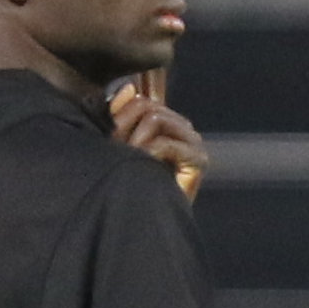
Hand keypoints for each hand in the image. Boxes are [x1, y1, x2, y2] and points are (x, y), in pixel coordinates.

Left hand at [108, 71, 208, 195]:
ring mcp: (192, 142)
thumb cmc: (128, 183)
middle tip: (117, 152)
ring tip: (131, 160)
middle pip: (147, 104)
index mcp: (164, 122)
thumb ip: (121, 115)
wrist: (142, 219)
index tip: (110, 139)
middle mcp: (181, 128)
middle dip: (124, 127)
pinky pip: (165, 142)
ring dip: (135, 140)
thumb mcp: (118, 142)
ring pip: (155, 118)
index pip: (141, 99)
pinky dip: (148, 154)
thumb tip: (129, 88)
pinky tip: (145, 169)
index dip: (120, 113)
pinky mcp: (198, 159)